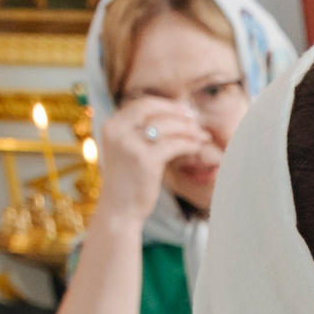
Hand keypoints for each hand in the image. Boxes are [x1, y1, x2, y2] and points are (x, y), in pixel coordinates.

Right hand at [93, 98, 207, 227]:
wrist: (119, 209)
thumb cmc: (128, 180)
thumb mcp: (127, 149)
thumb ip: (141, 131)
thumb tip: (173, 115)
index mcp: (112, 125)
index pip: (143, 104)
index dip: (167, 104)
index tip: (185, 110)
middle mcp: (118, 131)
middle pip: (154, 109)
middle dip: (178, 113)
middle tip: (196, 120)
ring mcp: (130, 145)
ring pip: (166, 126)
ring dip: (187, 129)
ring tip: (201, 135)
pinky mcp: (145, 160)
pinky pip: (174, 145)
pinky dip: (188, 144)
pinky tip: (196, 147)